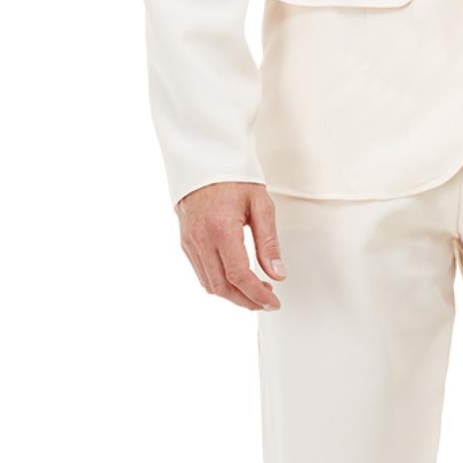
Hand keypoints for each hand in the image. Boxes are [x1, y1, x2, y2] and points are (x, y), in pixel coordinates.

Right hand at [176, 182, 285, 309]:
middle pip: (222, 287)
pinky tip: (236, 280)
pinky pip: (201, 272)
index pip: (239, 275)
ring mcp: (190, 242)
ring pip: (209, 284)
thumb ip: (269, 243)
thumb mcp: (261, 205)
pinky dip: (219, 283)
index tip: (272, 302)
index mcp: (221, 228)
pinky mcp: (186, 242)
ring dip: (233, 295)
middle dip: (246, 300)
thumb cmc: (233, 177)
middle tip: (266, 301)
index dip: (257, 295)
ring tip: (255, 291)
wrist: (204, 161)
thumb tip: (277, 273)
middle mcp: (201, 238)